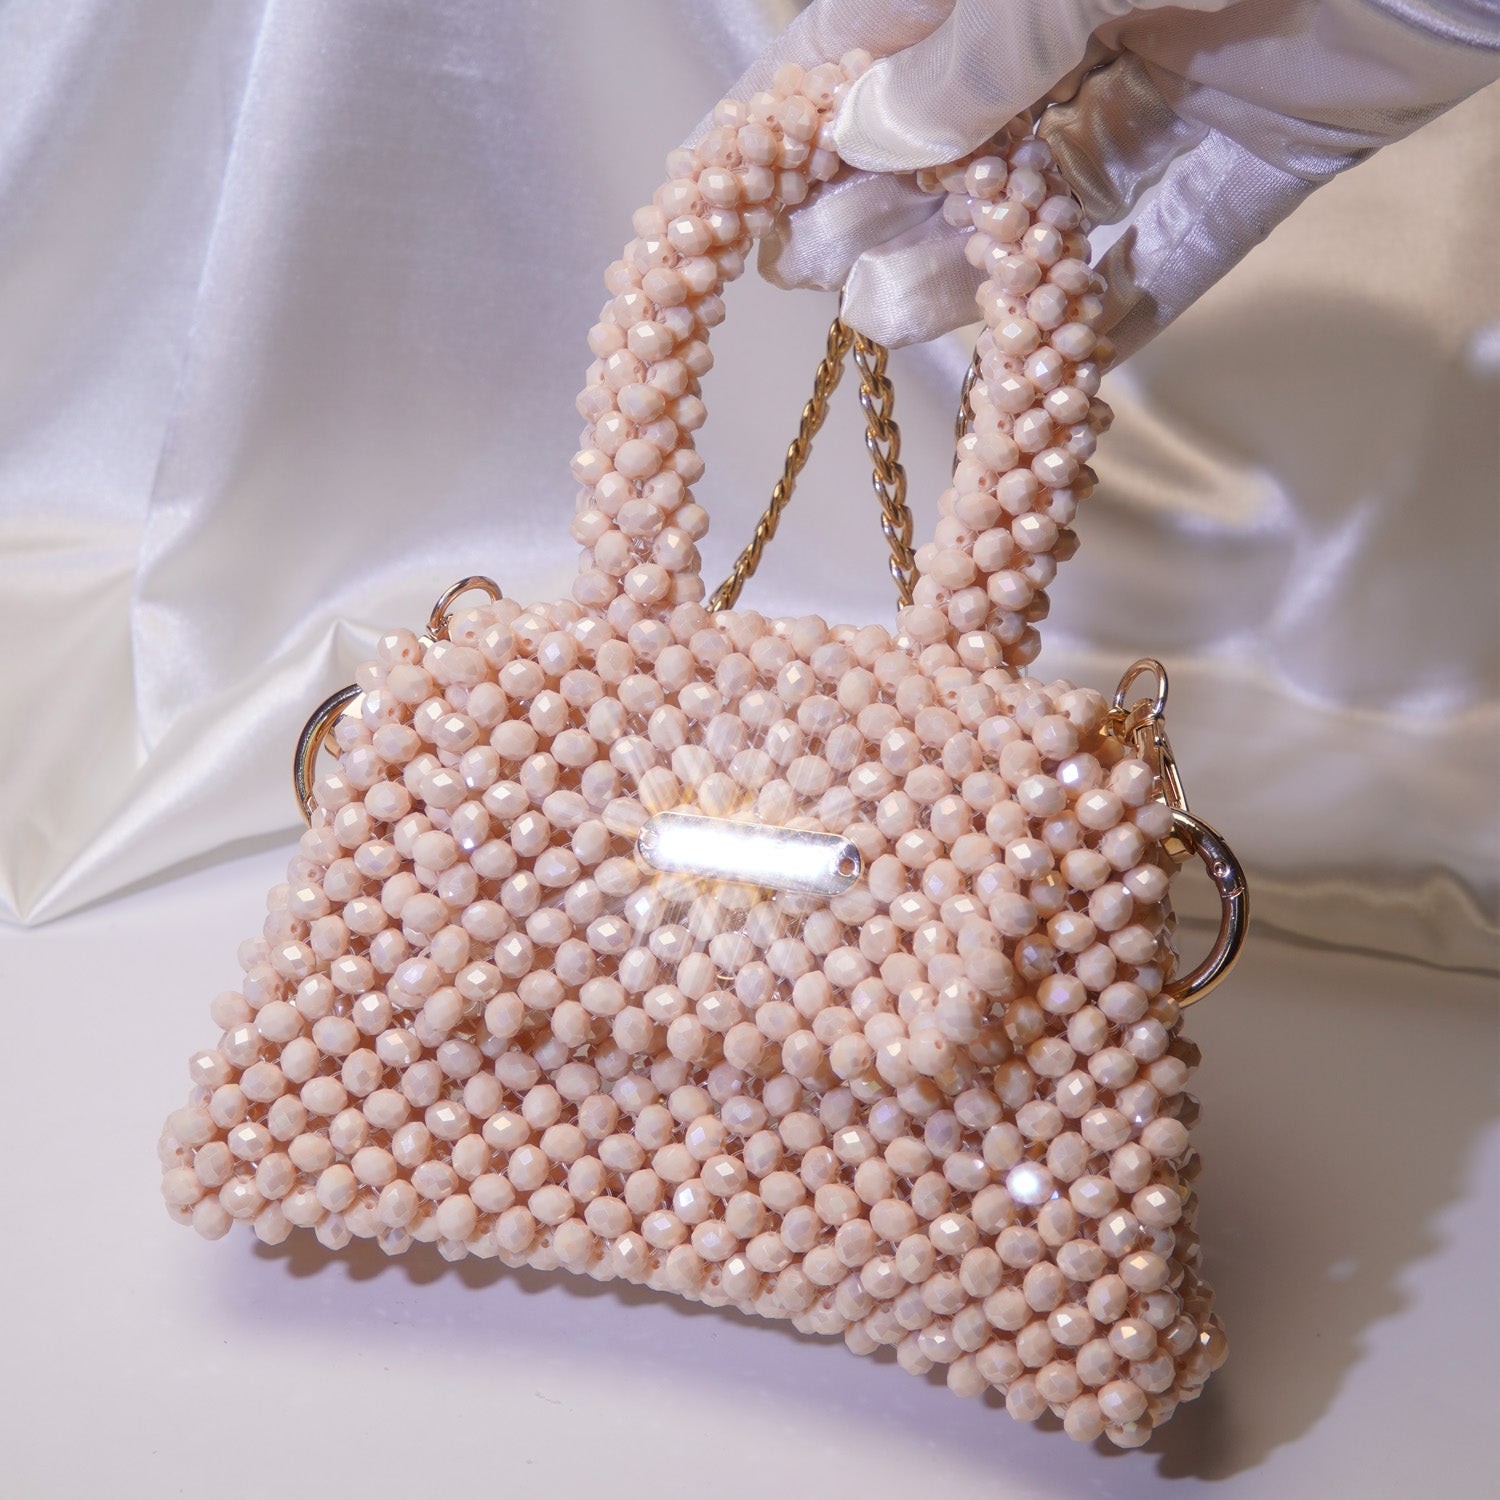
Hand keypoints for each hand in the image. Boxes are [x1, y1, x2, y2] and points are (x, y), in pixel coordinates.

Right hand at [733, 0, 1498, 357]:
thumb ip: (990, 29)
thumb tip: (866, 128)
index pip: (884, 30)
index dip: (805, 112)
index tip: (739, 193)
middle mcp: (1090, 20)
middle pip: (954, 132)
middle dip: (878, 201)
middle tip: (816, 263)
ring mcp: (1177, 89)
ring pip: (1045, 204)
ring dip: (969, 266)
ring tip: (898, 305)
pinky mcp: (1262, 158)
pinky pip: (1171, 252)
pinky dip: (1105, 312)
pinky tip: (1037, 359)